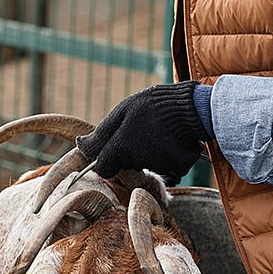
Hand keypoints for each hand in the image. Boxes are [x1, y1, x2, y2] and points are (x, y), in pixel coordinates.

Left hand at [76, 81, 208, 179]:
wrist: (192, 106)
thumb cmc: (152, 105)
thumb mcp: (123, 111)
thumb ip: (102, 133)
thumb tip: (80, 145)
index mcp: (120, 148)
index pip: (104, 168)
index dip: (108, 158)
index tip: (116, 147)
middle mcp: (138, 162)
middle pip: (127, 166)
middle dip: (131, 153)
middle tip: (142, 131)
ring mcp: (158, 167)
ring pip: (148, 166)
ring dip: (151, 153)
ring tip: (159, 131)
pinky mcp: (178, 169)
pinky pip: (168, 168)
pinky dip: (170, 157)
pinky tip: (174, 140)